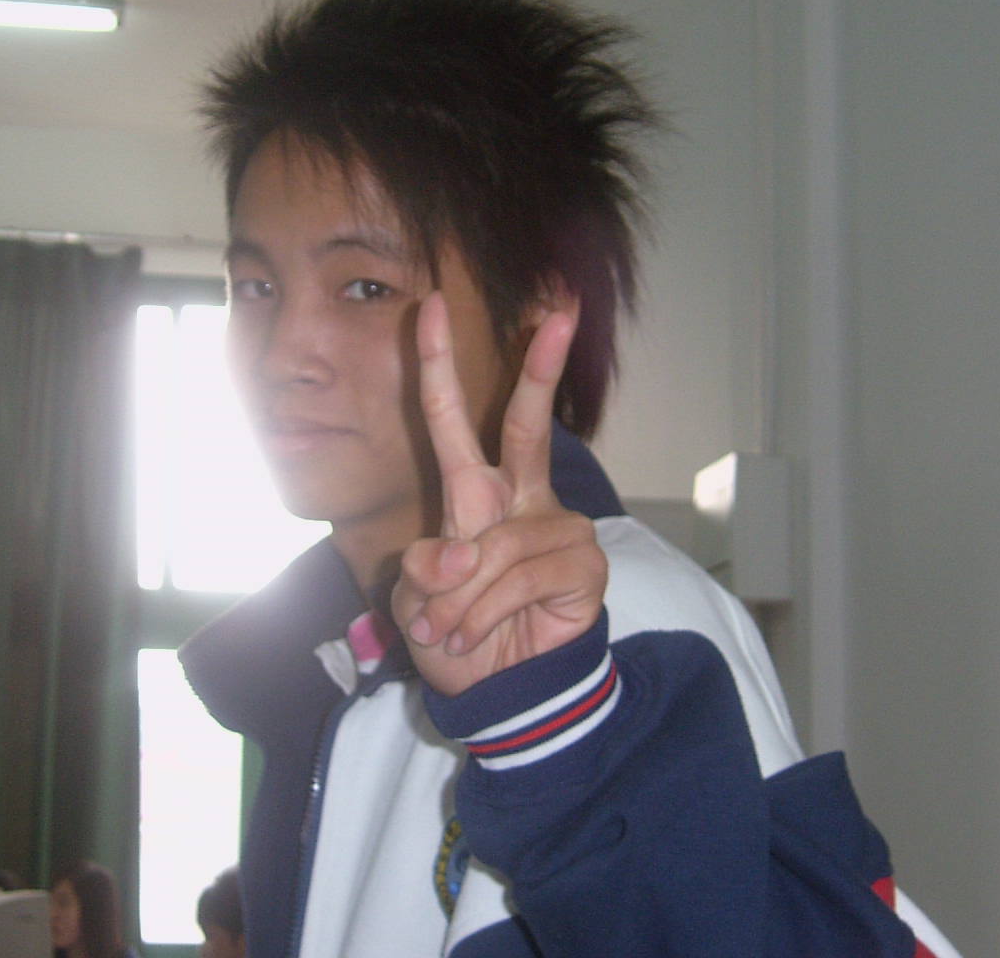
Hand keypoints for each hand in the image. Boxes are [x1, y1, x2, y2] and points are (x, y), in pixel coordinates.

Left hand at [392, 292, 607, 696]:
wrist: (499, 693)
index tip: (429, 306)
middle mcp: (520, 499)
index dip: (438, 365)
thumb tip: (458, 553)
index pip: (453, 419)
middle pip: (527, 426)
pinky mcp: (585, 565)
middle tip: (559, 312)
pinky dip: (485, 612)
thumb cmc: (457, 634)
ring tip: (448, 632)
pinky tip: (476, 635)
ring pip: (497, 544)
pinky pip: (520, 578)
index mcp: (473, 493)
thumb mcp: (414, 602)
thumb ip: (422, 572)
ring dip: (460, 598)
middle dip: (540, 369)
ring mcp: (558, 527)